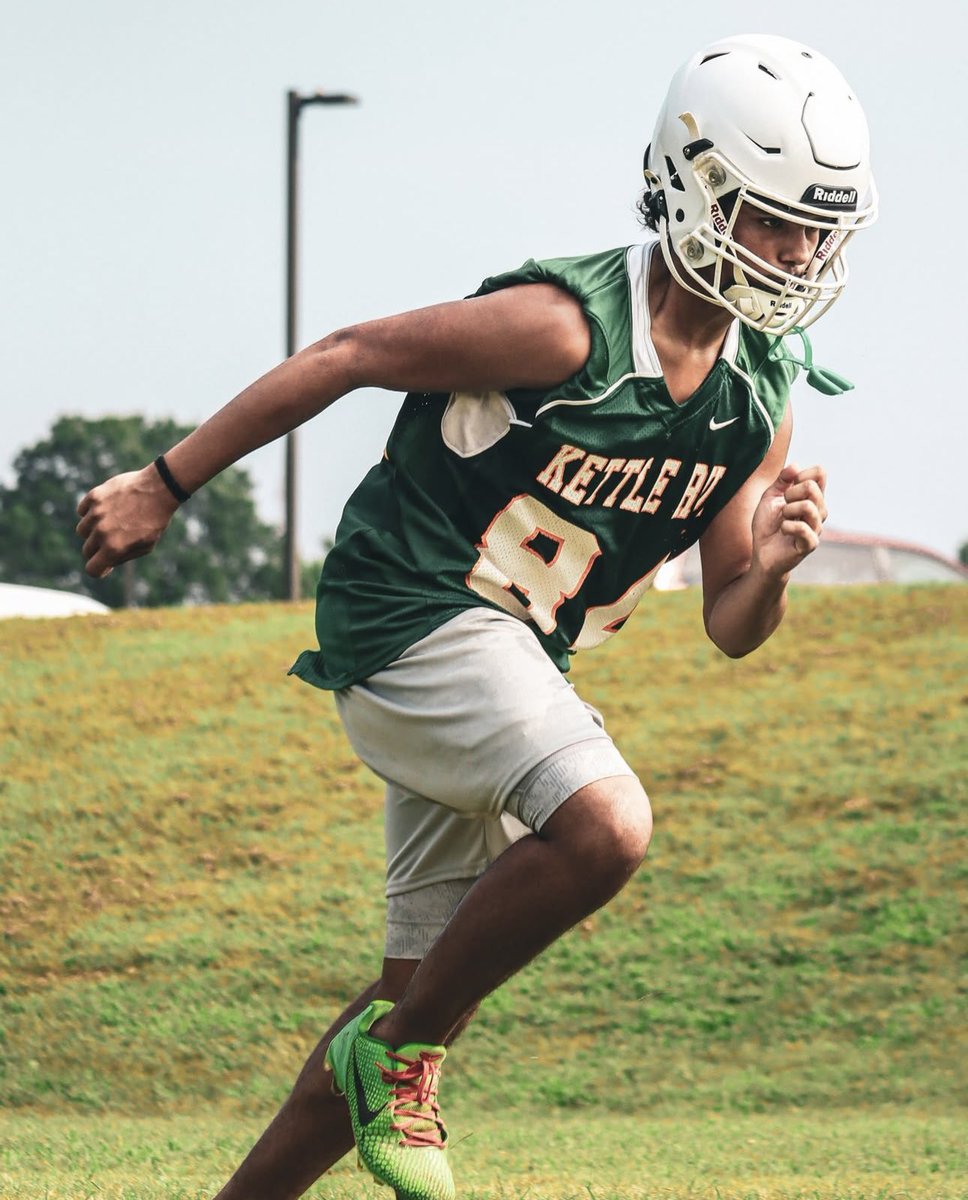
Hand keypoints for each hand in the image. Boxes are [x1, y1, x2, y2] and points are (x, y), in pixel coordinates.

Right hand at [76, 464, 179, 577]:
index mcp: (115, 548)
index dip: (98, 569)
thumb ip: (122, 557)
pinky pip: (82, 511)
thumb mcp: (146, 546)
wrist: (159, 489)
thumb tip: (105, 565)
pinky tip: (106, 509)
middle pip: (87, 550)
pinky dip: (90, 512)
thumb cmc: (155, 521)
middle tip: (114, 538)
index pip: (92, 569)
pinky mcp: (94, 497)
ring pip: (82, 531)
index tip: (104, 563)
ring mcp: (96, 513)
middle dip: (98, 549)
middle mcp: (102, 532)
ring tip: (111, 522)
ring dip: (93, 530)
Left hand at [750, 462, 827, 578]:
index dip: (802, 473)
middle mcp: (819, 511)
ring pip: (808, 506)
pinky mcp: (810, 544)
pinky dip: (787, 526)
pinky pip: (803, 528)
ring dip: (788, 510)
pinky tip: (783, 530)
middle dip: (790, 493)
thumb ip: (782, 480)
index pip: (820, 473)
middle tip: (783, 507)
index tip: (788, 486)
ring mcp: (816, 527)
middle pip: (812, 487)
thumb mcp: (770, 498)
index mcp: (812, 497)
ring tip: (783, 519)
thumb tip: (795, 466)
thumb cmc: (767, 526)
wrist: (762, 553)